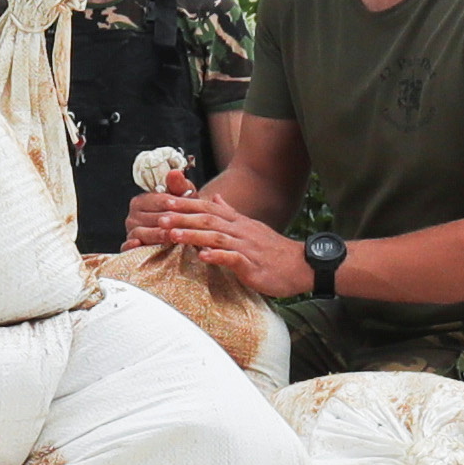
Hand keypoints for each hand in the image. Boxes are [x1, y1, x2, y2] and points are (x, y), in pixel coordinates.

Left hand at [129, 187, 301, 292]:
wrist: (302, 265)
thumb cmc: (275, 250)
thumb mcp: (252, 227)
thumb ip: (232, 214)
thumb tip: (216, 199)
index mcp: (239, 223)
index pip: (209, 209)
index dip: (187, 205)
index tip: (165, 202)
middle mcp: (241, 231)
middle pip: (208, 220)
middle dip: (183, 218)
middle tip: (161, 218)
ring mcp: (247, 247)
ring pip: (216, 237)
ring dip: (193, 236)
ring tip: (173, 236)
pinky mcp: (253, 265)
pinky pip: (233, 258)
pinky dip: (217, 256)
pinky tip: (203, 257)